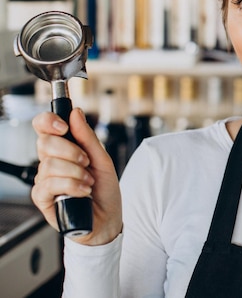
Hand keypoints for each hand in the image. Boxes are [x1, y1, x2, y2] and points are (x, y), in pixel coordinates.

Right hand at [31, 108, 121, 245]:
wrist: (107, 219)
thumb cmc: (104, 190)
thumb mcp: (102, 160)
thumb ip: (88, 137)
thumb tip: (75, 113)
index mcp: (63, 148)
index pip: (43, 126)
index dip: (49, 121)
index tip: (64, 126)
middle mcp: (50, 161)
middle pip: (45, 142)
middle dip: (71, 151)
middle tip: (86, 162)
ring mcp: (44, 179)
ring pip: (49, 164)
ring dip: (75, 172)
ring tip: (88, 182)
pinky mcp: (42, 197)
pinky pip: (49, 184)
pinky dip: (71, 186)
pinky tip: (82, 192)